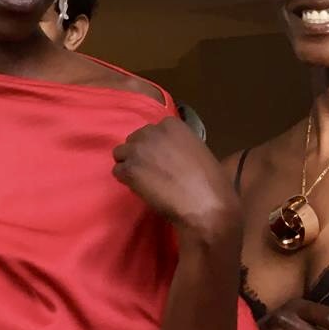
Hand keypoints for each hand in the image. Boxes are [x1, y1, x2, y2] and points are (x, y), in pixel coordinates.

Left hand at [113, 117, 239, 244]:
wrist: (203, 204)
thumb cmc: (211, 182)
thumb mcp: (202, 153)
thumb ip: (185, 147)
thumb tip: (197, 155)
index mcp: (172, 125)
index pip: (151, 131)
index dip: (154, 147)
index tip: (162, 159)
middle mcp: (152, 132)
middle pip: (134, 140)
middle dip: (140, 154)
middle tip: (152, 171)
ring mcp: (138, 150)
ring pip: (121, 154)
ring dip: (129, 165)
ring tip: (144, 180)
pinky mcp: (129, 169)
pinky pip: (117, 171)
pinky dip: (126, 180)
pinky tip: (141, 189)